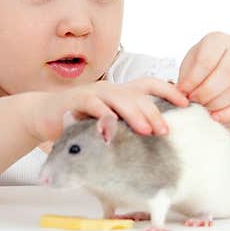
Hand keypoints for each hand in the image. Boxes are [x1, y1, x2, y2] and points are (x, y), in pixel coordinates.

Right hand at [25, 77, 189, 143]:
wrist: (43, 115)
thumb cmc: (79, 122)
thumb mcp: (107, 124)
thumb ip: (126, 129)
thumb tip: (156, 145)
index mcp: (121, 93)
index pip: (150, 84)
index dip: (169, 91)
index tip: (186, 103)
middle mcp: (111, 89)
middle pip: (138, 95)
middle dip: (154, 112)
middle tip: (165, 131)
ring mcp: (94, 93)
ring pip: (120, 99)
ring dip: (135, 115)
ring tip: (146, 131)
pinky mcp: (77, 100)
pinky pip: (94, 107)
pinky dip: (104, 118)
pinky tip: (110, 133)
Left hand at [176, 31, 229, 123]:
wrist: (226, 62)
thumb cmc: (203, 62)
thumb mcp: (192, 61)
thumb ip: (187, 76)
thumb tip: (180, 95)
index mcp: (218, 40)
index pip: (207, 60)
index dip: (193, 79)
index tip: (182, 91)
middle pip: (226, 73)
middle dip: (206, 91)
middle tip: (193, 100)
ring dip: (216, 103)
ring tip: (203, 107)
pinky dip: (228, 113)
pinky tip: (215, 116)